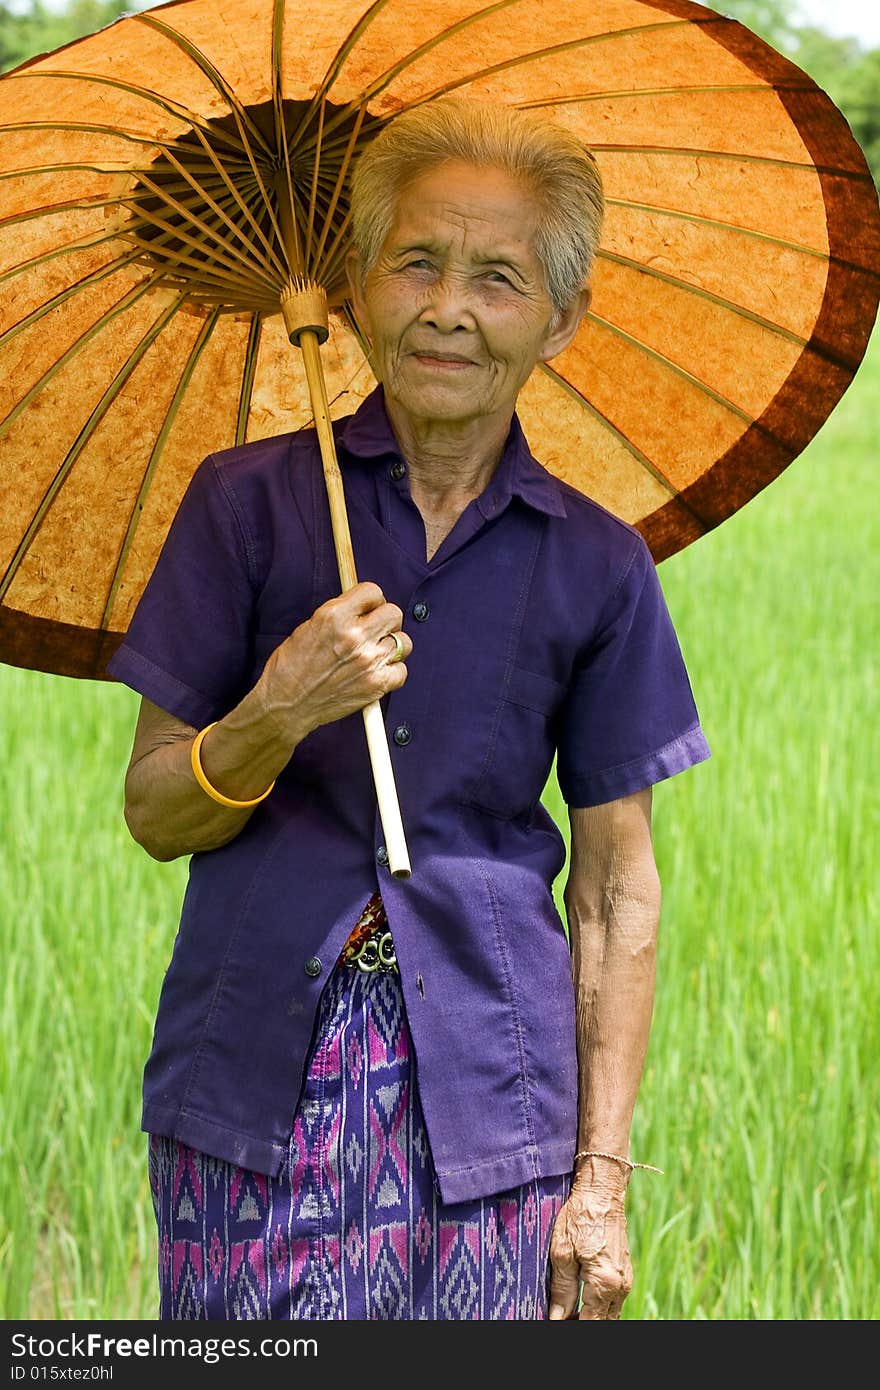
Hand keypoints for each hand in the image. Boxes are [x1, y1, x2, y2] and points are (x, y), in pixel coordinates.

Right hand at [259, 582, 412, 740]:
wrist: (286, 704)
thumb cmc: (291, 666)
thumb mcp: (309, 626)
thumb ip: (339, 614)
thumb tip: (362, 606)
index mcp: (334, 616)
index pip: (372, 591)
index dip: (371, 599)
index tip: (368, 608)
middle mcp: (355, 635)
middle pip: (393, 613)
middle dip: (385, 619)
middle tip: (375, 628)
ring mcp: (368, 661)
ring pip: (403, 641)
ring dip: (391, 645)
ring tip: (376, 651)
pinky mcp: (376, 684)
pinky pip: (402, 670)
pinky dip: (393, 670)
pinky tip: (378, 671)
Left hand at [548, 1166, 632, 1319]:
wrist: (601, 1190)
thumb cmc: (580, 1217)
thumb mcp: (562, 1253)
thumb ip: (561, 1290)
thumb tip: (557, 1318)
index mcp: (605, 1284)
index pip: (590, 1323)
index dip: (570, 1325)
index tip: (555, 1321)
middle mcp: (621, 1286)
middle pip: (603, 1321)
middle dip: (582, 1322)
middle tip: (560, 1316)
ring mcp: (625, 1279)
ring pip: (610, 1312)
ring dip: (592, 1315)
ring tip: (568, 1309)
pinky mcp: (624, 1270)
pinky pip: (614, 1298)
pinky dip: (599, 1304)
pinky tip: (582, 1297)